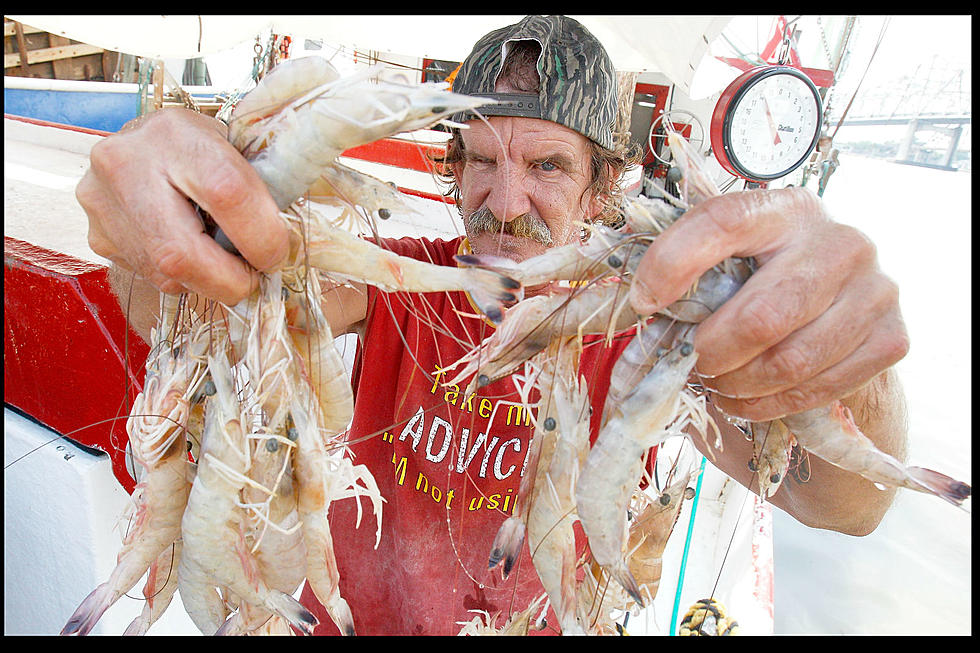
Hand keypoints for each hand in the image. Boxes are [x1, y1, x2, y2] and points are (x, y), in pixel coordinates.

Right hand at [76, 108, 288, 304]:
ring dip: (209, 280)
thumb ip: (262, 191)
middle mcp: (126, 164)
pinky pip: (150, 275)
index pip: (227, 193)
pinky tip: (190, 248)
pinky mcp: (97, 235)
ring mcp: (102, 203)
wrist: (142, 144)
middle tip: (254, 277)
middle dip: (230, 280)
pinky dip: (183, 275)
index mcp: (176, 133)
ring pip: (166, 274)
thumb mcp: (236, 151)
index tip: (278, 252)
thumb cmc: (202, 149)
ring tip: (223, 257)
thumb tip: (287, 247)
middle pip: (182, 254)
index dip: (262, 237)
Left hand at [629, 187, 908, 420]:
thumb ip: (688, 273)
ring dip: (738, 384)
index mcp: (784, 209)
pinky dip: (767, 404)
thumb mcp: (729, 263)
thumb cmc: (765, 285)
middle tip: (692, 362)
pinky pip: (816, 388)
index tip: (645, 303)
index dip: (673, 264)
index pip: (723, 221)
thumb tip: (635, 305)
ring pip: (790, 360)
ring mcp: (875, 289)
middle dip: (712, 351)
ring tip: (716, 381)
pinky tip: (745, 396)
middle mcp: (839, 240)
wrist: (843, 316)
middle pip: (763, 314)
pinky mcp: (892, 338)